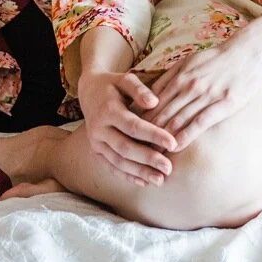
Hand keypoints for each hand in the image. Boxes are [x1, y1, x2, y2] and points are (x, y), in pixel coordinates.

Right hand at [75, 70, 177, 187]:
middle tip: (169, 167)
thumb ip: (139, 90)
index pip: (133, 126)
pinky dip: (127, 176)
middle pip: (125, 148)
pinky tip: (144, 182)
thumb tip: (154, 102)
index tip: (173, 143)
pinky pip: (111, 167)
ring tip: (160, 180)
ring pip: (118, 161)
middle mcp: (99, 129)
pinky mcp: (95, 151)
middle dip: (148, 159)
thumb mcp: (125, 79)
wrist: (89, 91)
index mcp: (108, 110)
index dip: (153, 135)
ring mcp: (95, 142)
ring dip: (139, 172)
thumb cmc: (113, 84)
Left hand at [146, 43, 261, 150]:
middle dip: (146, 133)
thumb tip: (150, 93)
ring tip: (151, 154)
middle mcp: (189, 85)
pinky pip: (199, 123)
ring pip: (177, 119)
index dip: (140, 118)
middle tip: (135, 149)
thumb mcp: (190, 60)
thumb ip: (171, 77)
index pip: (152, 101)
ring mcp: (205, 95)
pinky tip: (175, 148)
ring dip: (162, 138)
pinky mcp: (222, 104)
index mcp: (180, 75)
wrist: (248, 52)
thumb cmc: (218, 58)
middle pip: (161, 113)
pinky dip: (184, 136)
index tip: (130, 133)